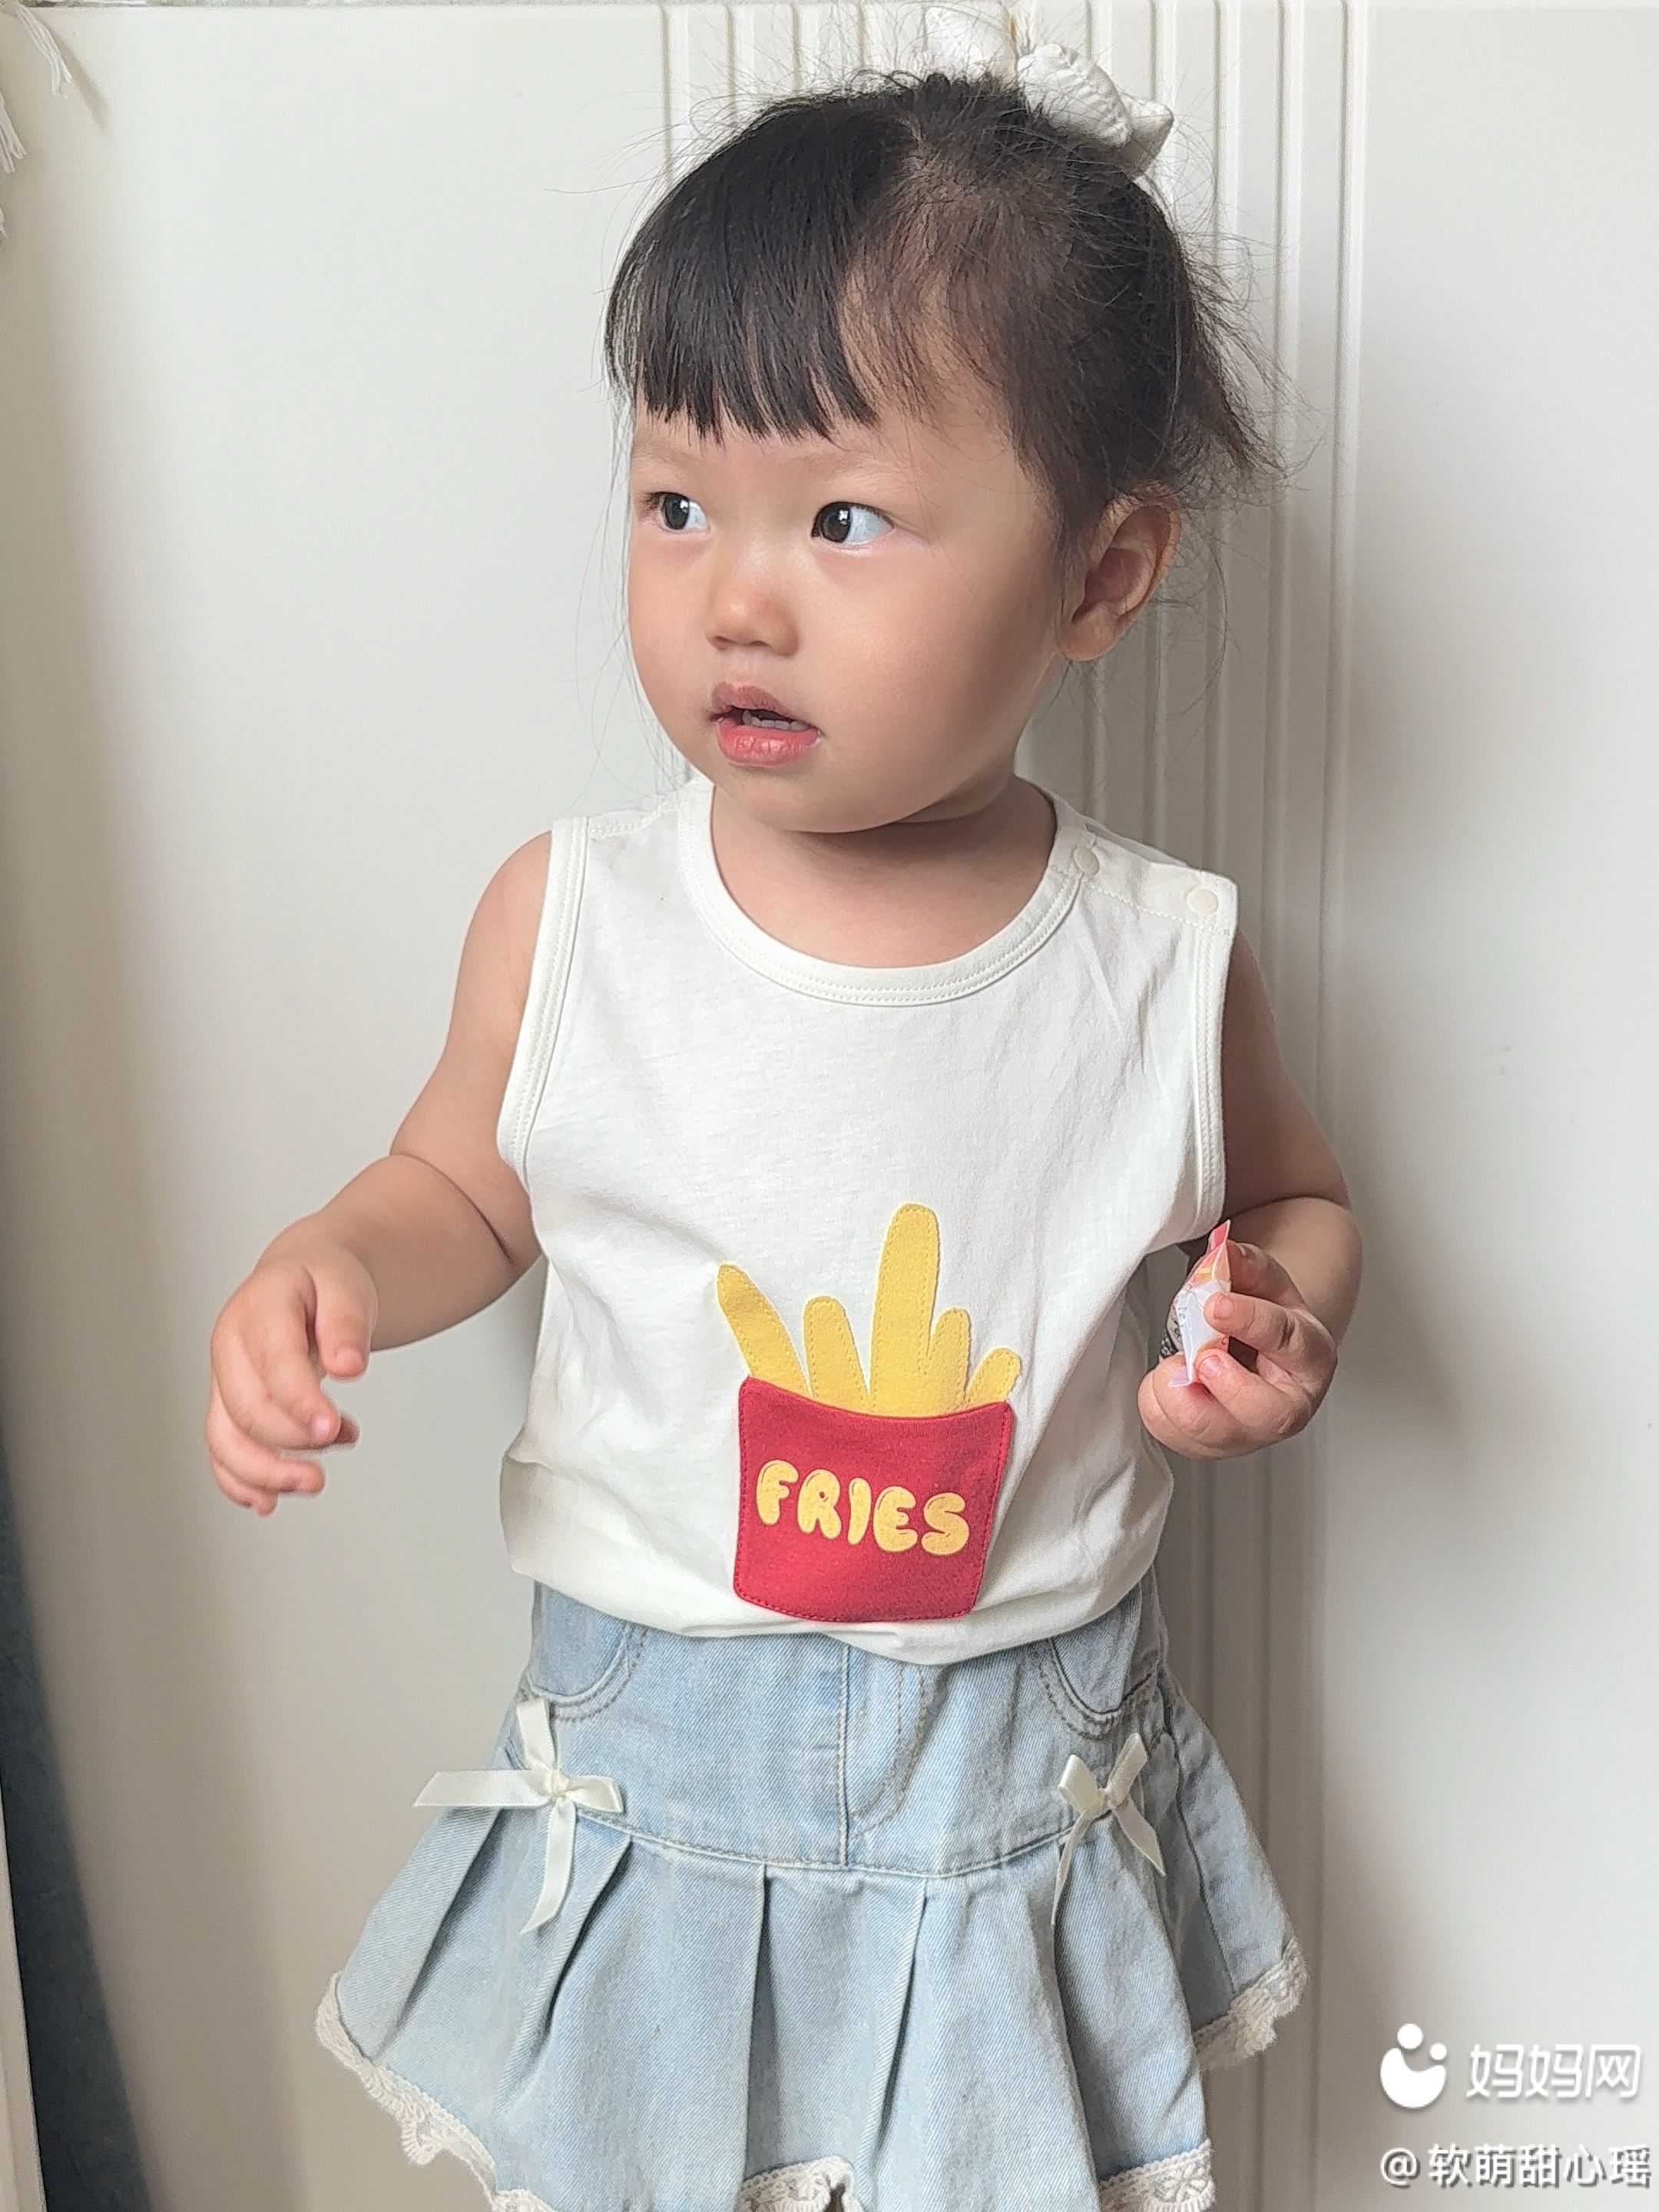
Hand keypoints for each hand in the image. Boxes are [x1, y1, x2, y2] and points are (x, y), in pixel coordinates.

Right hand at [205, 1245, 375, 1513]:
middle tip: (339, 1441)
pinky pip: (222, 1451)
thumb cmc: (324, 1283)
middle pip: (247, 1407)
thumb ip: (347, 1322)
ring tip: (314, 1482)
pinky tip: (268, 1501)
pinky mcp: (229, 1407)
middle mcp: (230, 1346)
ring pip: (225, 1437)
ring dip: (264, 1472)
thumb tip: (349, 1366)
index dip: (300, 1400)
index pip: (273, 1362)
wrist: (304, 1280)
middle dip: (290, 1439)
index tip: (333, 1427)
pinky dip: (240, 1482)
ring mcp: (224, 1379)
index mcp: (259, 1307)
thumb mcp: (347, 1284)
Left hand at [1137, 1240, 1336, 1460]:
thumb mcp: (1263, 1283)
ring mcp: (1251, 1432)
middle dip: (1228, 1386)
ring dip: (1184, 1402)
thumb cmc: (1267, 1319)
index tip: (1215, 1304)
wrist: (1261, 1351)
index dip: (1250, 1320)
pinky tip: (1166, 1382)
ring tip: (1173, 1366)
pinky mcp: (1214, 1445)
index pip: (1287, 1340)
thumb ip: (1243, 1266)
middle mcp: (1289, 1404)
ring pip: (1220, 1436)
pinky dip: (1160, 1410)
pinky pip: (1180, 1441)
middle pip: (1269, 1413)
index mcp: (1310, 1355)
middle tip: (1201, 1358)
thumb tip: (1222, 1252)